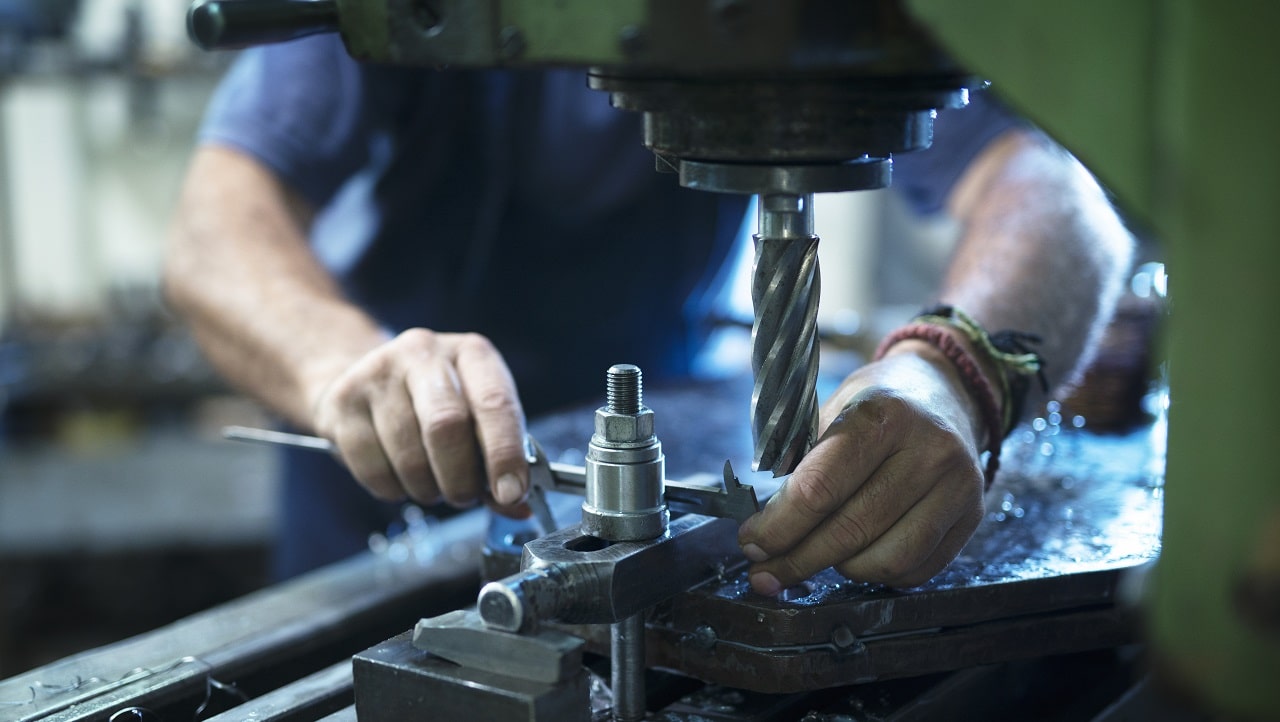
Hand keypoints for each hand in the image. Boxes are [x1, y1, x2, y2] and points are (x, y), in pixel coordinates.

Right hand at [311, 328, 530, 516]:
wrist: (363, 380)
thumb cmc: (434, 405)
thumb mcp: (475, 419)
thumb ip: (498, 461)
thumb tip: (518, 507)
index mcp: (471, 354)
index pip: (495, 402)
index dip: (505, 454)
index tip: (511, 494)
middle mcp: (424, 352)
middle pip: (446, 426)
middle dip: (460, 478)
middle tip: (463, 497)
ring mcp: (377, 373)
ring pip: (409, 456)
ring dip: (427, 488)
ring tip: (431, 484)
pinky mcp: (342, 401)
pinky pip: (372, 469)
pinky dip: (393, 490)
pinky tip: (399, 478)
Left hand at [737, 341, 986, 591]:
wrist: (946, 391)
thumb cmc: (877, 404)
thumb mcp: (832, 409)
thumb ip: (800, 463)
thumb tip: (763, 529)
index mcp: (883, 415)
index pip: (819, 489)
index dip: (778, 526)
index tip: (751, 541)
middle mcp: (928, 451)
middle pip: (850, 530)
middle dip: (797, 559)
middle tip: (766, 571)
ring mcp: (958, 486)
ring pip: (886, 559)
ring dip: (840, 569)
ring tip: (816, 557)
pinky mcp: (973, 515)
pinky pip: (917, 569)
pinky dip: (878, 574)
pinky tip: (856, 558)